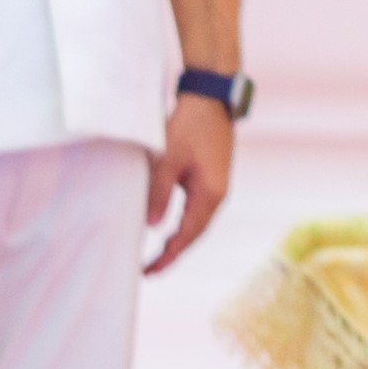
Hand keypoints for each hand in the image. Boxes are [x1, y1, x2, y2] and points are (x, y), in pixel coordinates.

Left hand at [145, 94, 233, 274]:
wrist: (211, 97)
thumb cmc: (189, 125)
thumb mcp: (169, 157)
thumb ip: (160, 191)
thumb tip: (152, 226)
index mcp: (210, 195)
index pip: (186, 235)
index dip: (168, 256)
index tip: (149, 270)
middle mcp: (217, 195)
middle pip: (194, 233)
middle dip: (173, 252)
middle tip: (149, 268)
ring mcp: (216, 186)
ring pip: (195, 221)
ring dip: (178, 237)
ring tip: (157, 253)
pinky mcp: (211, 176)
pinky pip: (195, 207)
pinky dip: (182, 220)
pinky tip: (168, 223)